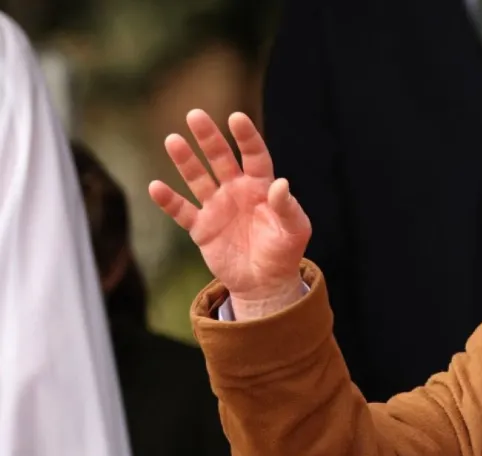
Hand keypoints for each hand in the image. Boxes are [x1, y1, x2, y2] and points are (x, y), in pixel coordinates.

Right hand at [148, 110, 310, 317]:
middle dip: (209, 138)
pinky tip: (156, 186)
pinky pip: (182, 211)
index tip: (236, 118)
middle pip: (220, 159)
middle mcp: (236, 191)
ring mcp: (217, 207)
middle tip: (195, 115)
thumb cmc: (284, 252)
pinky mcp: (202, 228)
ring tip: (173, 140)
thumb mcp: (295, 230)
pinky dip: (169, 201)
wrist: (266, 283)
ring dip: (186, 161)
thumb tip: (281, 183)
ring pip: (198, 179)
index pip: (254, 156)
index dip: (246, 138)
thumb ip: (288, 207)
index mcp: (261, 187)